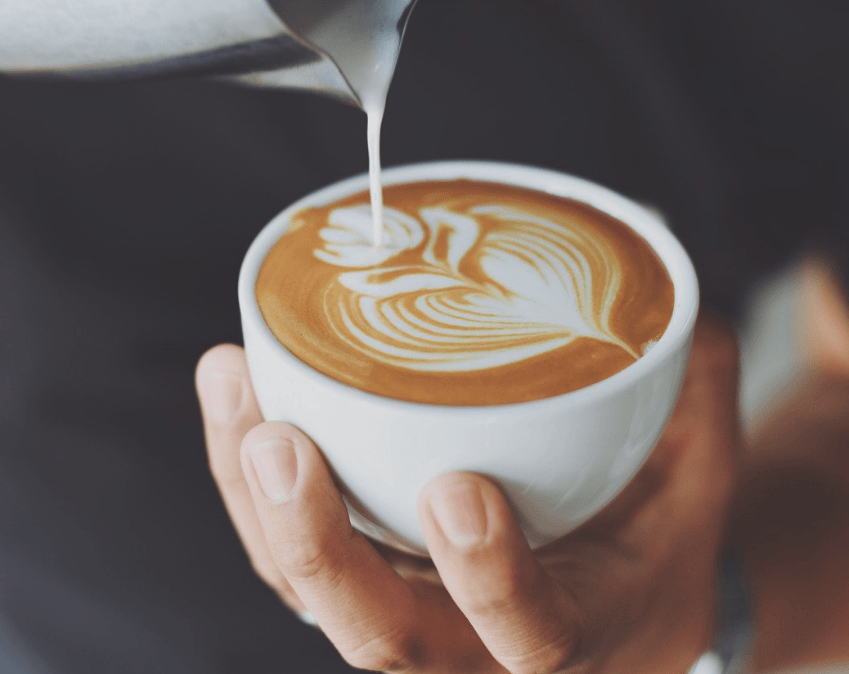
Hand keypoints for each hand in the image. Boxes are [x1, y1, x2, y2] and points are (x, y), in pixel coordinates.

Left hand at [196, 313, 739, 672]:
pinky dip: (245, 478)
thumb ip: (691, 392)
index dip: (491, 581)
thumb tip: (670, 292)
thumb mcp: (697, 474)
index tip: (460, 490)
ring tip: (233, 382)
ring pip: (306, 590)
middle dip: (318, 547)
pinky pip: (283, 551)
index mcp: (571, 636)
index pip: (532, 636)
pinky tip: (235, 388)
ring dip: (253, 497)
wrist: (609, 605)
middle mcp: (471, 650)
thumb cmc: (651, 537)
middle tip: (282, 443)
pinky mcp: (357, 579)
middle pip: (379, 637)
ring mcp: (402, 616)